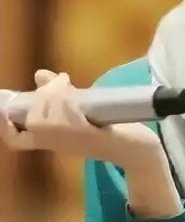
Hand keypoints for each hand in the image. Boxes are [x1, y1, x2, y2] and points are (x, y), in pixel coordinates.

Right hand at [0, 70, 163, 172]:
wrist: (134, 147)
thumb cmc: (105, 128)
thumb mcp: (75, 110)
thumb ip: (55, 94)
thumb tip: (39, 75)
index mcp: (48, 138)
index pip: (15, 139)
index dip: (4, 125)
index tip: (5, 111)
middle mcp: (55, 142)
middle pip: (31, 118)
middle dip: (40, 95)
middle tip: (56, 83)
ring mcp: (70, 139)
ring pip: (46, 113)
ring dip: (55, 92)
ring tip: (67, 84)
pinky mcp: (86, 134)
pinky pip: (66, 116)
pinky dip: (66, 98)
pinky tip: (74, 91)